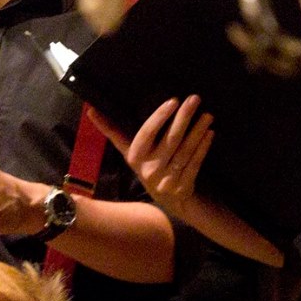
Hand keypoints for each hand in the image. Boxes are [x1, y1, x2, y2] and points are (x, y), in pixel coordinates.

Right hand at [92, 97, 212, 217]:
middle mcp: (149, 170)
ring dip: (197, 131)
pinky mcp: (183, 187)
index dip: (159, 117)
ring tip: (207, 115)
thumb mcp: (130, 152)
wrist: (169, 202)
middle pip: (169, 139)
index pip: (146, 133)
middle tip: (195, 99)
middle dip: (183, 117)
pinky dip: (203, 148)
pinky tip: (210, 133)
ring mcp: (167, 180)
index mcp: (135, 158)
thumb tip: (91, 110)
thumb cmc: (148, 167)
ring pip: (185, 151)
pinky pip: (194, 163)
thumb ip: (113, 132)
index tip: (173, 101)